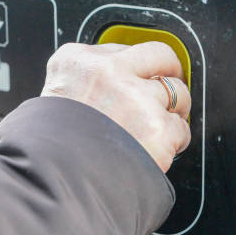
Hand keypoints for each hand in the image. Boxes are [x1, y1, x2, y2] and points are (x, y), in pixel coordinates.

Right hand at [41, 42, 190, 171]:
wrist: (54, 185)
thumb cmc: (53, 150)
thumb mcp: (57, 98)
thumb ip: (88, 82)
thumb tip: (124, 77)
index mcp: (77, 61)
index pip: (122, 49)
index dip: (134, 68)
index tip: (136, 80)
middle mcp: (108, 72)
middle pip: (161, 56)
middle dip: (169, 73)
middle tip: (168, 89)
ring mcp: (135, 98)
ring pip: (178, 92)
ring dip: (174, 111)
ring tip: (156, 128)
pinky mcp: (157, 127)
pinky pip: (181, 128)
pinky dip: (175, 142)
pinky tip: (156, 150)